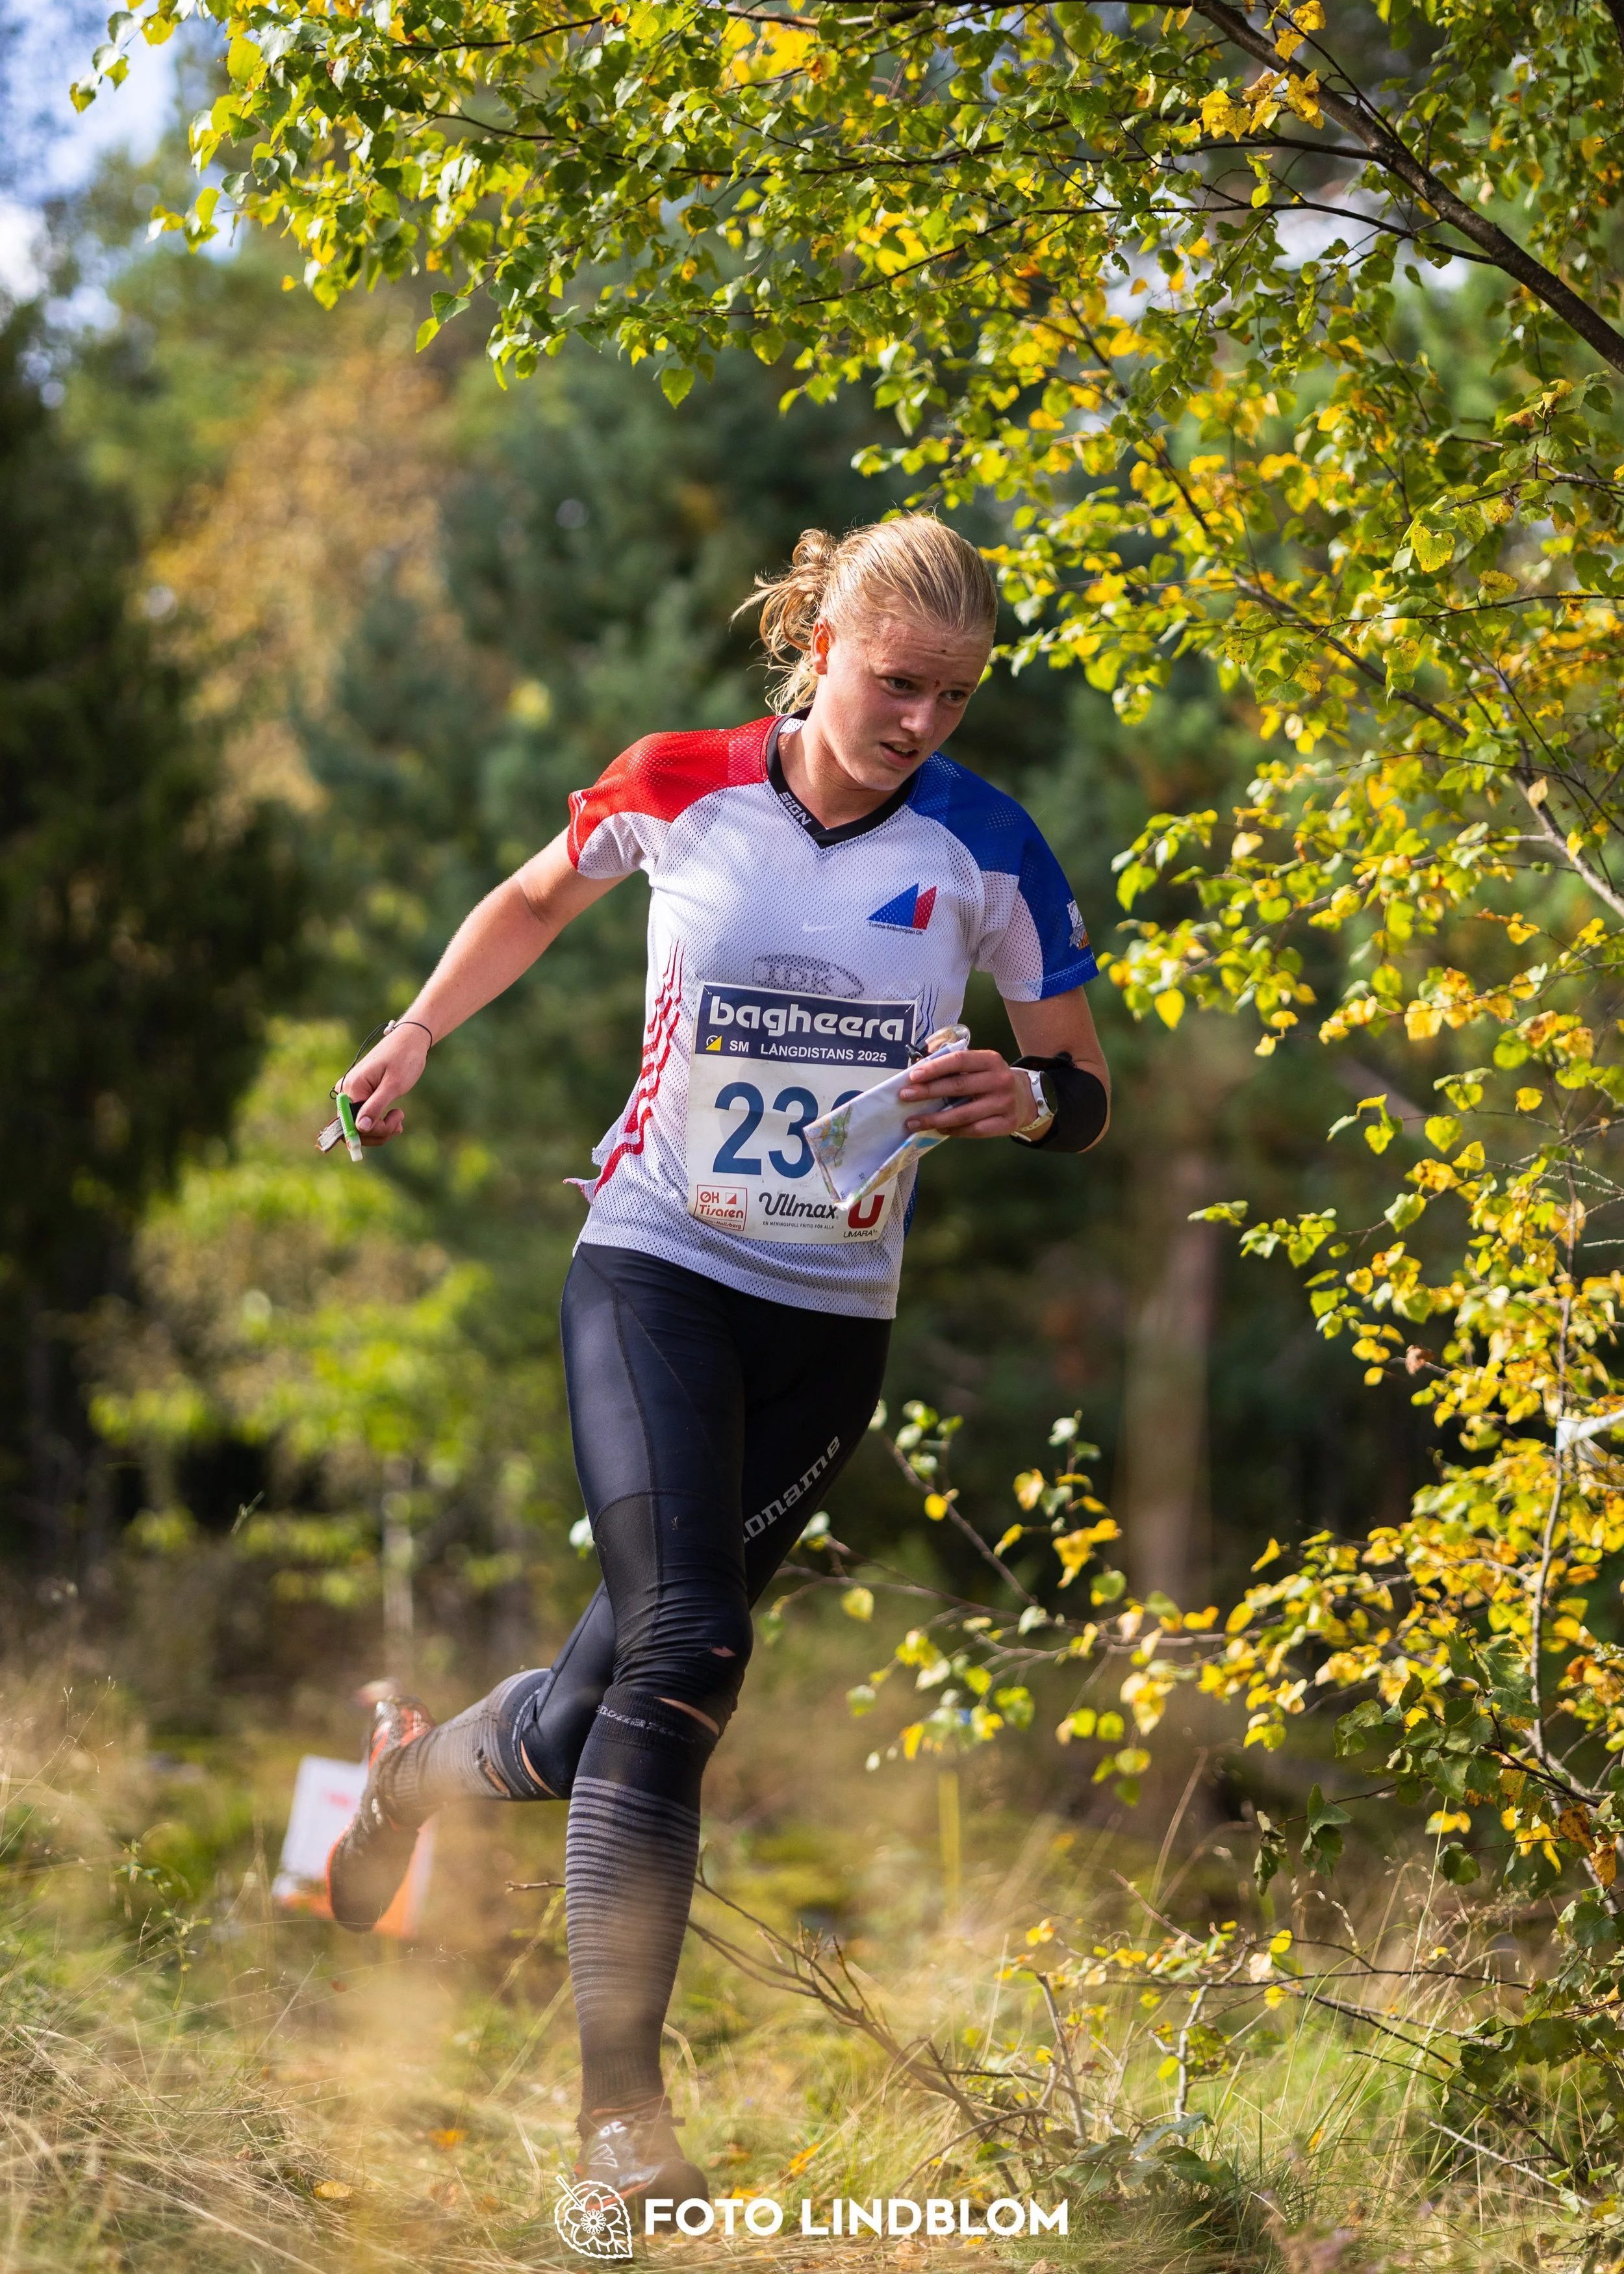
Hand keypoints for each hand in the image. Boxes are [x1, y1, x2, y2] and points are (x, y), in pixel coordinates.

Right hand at [338, 1024, 429, 1145]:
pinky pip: (363, 1116)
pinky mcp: (359, 1093)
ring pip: (360, 1125)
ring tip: (399, 1118)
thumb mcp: (393, 1085)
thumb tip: (359, 1128)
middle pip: (355, 1127)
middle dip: (380, 1132)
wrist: (409, 1040)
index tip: (396, 1126)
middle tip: (400, 1122)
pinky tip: (393, 1117)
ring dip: (381, 1129)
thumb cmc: (404, 1059)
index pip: (354, 1124)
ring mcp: (351, 1092)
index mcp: (351, 1088)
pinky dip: (379, 1122)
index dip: (375, 1132)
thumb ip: (375, 1107)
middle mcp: (345, 1091)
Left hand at [898, 1048, 1031, 1139]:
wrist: (1025, 1098)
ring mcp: (1005, 1103)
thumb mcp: (980, 1065)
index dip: (935, 1068)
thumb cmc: (991, 1080)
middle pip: (958, 1086)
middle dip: (928, 1092)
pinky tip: (938, 1130)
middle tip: (905, 1096)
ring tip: (913, 1122)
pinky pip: (974, 1130)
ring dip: (935, 1119)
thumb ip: (955, 1065)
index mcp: (991, 1060)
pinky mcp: (1006, 1124)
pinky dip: (953, 1131)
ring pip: (964, 1113)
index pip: (959, 1061)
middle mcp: (1000, 1080)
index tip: (913, 1076)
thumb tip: (919, 1070)